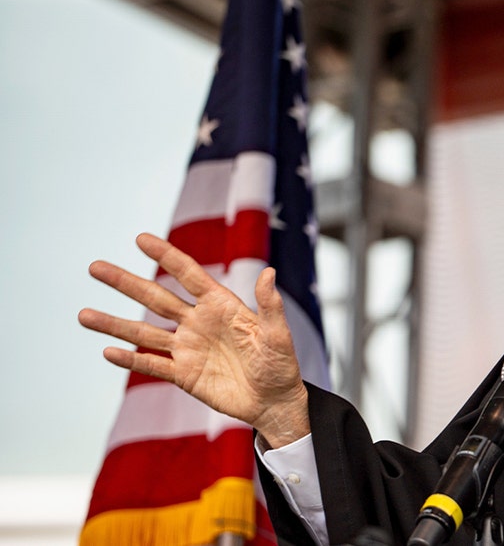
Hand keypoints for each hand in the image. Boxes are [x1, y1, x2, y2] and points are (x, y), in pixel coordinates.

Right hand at [78, 233, 309, 447]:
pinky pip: (152, 365)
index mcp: (222, 306)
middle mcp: (199, 323)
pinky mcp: (184, 375)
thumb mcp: (278, 335)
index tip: (140, 239)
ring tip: (83, 314)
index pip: (189, 275)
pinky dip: (130, 360)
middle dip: (126, 282)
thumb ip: (269, 306)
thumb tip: (268, 273)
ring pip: (144, 332)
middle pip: (156, 298)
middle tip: (95, 267)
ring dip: (114, 324)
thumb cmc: (282, 365)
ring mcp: (188, 349)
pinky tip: (108, 351)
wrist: (275, 402)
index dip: (166, 257)